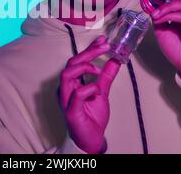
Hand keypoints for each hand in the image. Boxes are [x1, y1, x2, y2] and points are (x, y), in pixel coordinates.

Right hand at [58, 35, 120, 153]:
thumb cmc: (91, 117)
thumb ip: (106, 77)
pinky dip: (88, 88)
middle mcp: (66, 89)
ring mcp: (66, 99)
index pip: (77, 61)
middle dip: (88, 52)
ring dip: (84, 67)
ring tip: (98, 69)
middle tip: (104, 46)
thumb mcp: (101, 93)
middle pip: (71, 63)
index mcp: (71, 83)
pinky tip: (97, 90)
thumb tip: (114, 60)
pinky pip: (76, 94)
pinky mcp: (70, 111)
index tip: (102, 40)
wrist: (91, 140)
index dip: (89, 49)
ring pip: (67, 74)